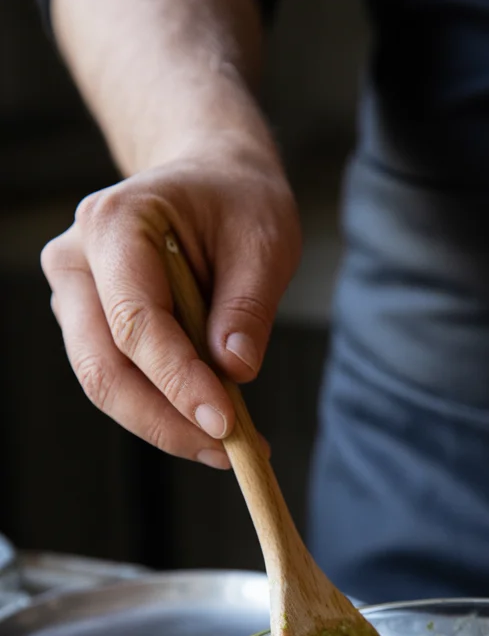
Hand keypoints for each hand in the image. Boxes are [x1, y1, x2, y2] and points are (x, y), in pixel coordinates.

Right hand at [41, 139, 300, 466]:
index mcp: (114, 223)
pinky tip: (213, 425)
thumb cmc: (238, 204)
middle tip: (230, 452)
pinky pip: (121, 382)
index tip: (226, 424)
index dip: (178, 381)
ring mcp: (75, 297)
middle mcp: (76, 261)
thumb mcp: (265, 240)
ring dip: (167, 425)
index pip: (135, 321)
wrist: (210, 183)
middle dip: (166, 421)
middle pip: (103, 367)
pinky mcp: (90, 326)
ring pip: (105, 384)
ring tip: (233, 446)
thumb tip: (235, 370)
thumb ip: (248, 305)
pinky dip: (165, 412)